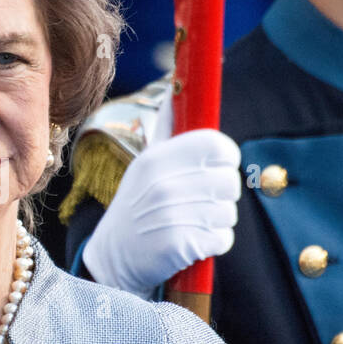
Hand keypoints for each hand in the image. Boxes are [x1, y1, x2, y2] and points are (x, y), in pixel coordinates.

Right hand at [83, 94, 240, 295]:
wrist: (112, 259)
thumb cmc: (137, 205)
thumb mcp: (144, 163)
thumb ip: (165, 127)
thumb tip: (175, 84)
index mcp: (157, 158)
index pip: (218, 146)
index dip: (226, 157)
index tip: (216, 167)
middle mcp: (164, 184)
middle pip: (230, 182)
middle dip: (222, 196)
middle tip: (200, 202)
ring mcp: (172, 216)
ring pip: (229, 212)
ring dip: (217, 222)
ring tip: (191, 223)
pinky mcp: (180, 246)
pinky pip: (223, 239)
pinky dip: (213, 244)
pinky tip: (191, 243)